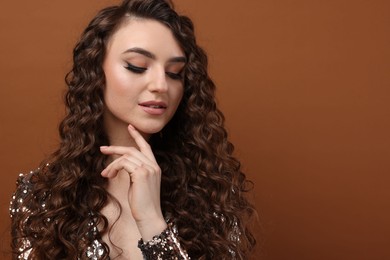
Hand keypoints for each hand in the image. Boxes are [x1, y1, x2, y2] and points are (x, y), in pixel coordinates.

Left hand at [100, 124, 166, 239]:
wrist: (149, 216)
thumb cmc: (142, 204)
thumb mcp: (139, 185)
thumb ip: (134, 173)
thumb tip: (120, 167)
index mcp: (154, 167)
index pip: (146, 147)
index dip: (137, 136)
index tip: (130, 126)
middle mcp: (153, 165)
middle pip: (132, 150)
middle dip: (116, 148)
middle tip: (102, 149)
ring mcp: (148, 168)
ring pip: (126, 157)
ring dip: (112, 164)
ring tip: (105, 173)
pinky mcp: (141, 173)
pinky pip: (123, 163)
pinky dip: (113, 168)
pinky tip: (109, 176)